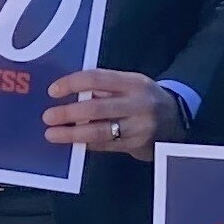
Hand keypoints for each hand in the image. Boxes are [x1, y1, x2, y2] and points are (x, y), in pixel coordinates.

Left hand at [45, 69, 181, 159]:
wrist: (176, 120)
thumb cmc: (143, 99)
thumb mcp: (130, 86)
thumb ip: (104, 89)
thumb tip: (68, 94)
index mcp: (133, 82)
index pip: (97, 78)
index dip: (73, 83)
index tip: (53, 91)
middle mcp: (138, 103)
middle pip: (97, 107)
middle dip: (68, 112)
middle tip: (48, 117)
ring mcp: (139, 126)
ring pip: (100, 131)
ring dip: (73, 133)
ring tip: (53, 134)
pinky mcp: (137, 145)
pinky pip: (106, 145)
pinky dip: (86, 144)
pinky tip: (72, 142)